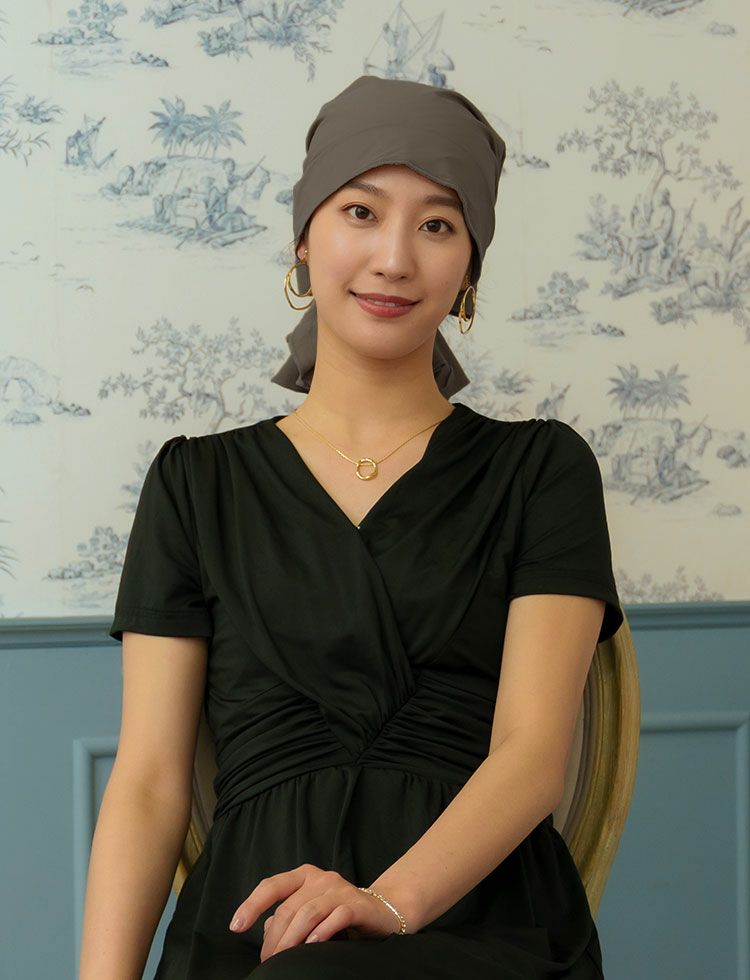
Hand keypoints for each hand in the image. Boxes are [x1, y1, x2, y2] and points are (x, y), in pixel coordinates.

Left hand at [228, 863, 403, 961]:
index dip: (251, 904)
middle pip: (288, 907)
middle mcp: (321, 878)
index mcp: (304, 876)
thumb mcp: (311, 912)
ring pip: (307, 912)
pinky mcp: (357, 903)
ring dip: (292, 940)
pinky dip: (321, 932)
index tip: (236, 926)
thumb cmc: (341, 912)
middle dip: (274, 937)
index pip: (272, 886)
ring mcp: (339, 889)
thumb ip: (288, 918)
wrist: (384, 910)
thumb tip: (264, 930)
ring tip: (284, 958)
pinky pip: (335, 916)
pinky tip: (311, 946)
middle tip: (268, 960)